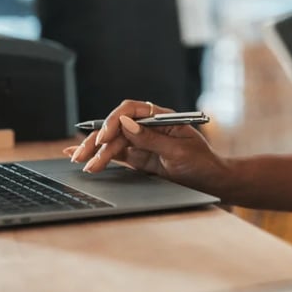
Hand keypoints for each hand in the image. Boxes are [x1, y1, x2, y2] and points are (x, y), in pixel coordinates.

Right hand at [63, 99, 230, 194]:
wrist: (211, 181)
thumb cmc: (201, 162)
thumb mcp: (178, 151)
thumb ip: (150, 139)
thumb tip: (125, 124)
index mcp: (160, 117)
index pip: (131, 110)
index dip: (114, 121)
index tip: (106, 137)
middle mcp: (148, 126)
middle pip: (116, 127)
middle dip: (98, 140)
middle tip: (83, 154)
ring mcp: (141, 141)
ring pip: (112, 142)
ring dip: (95, 152)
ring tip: (80, 163)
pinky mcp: (137, 157)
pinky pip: (114, 154)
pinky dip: (98, 155)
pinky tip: (79, 154)